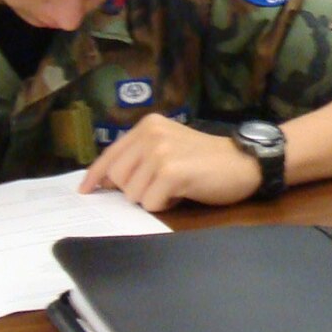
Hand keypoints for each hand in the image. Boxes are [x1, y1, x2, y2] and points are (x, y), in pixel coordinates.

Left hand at [78, 113, 262, 209]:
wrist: (246, 162)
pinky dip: (165, 205)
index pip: (110, 154)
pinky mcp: (171, 172)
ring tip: (177, 187)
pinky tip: (184, 193)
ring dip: (153, 199)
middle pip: (117, 178)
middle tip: (164, 186)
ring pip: (132, 194)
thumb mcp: (170, 148)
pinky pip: (150, 203)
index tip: (85, 191)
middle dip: (136, 190)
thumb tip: (107, 183)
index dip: (96, 176)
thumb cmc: (208, 160)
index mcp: (148, 126)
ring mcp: (160, 152)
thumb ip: (140, 158)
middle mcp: (150, 134)